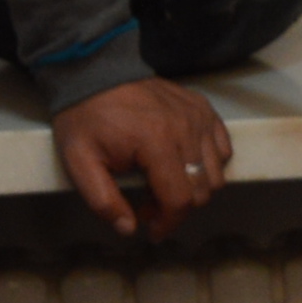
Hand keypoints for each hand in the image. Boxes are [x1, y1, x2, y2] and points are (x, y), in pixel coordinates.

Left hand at [53, 75, 233, 237]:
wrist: (94, 72)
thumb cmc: (86, 116)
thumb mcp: (79, 161)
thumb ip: (102, 200)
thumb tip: (128, 229)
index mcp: (156, 143)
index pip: (180, 200)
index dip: (168, 223)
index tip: (151, 230)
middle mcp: (185, 129)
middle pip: (202, 191)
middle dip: (177, 208)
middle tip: (149, 203)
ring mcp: (197, 117)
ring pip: (216, 174)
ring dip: (194, 188)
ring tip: (164, 183)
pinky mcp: (202, 109)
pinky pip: (221, 148)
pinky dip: (209, 163)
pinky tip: (183, 163)